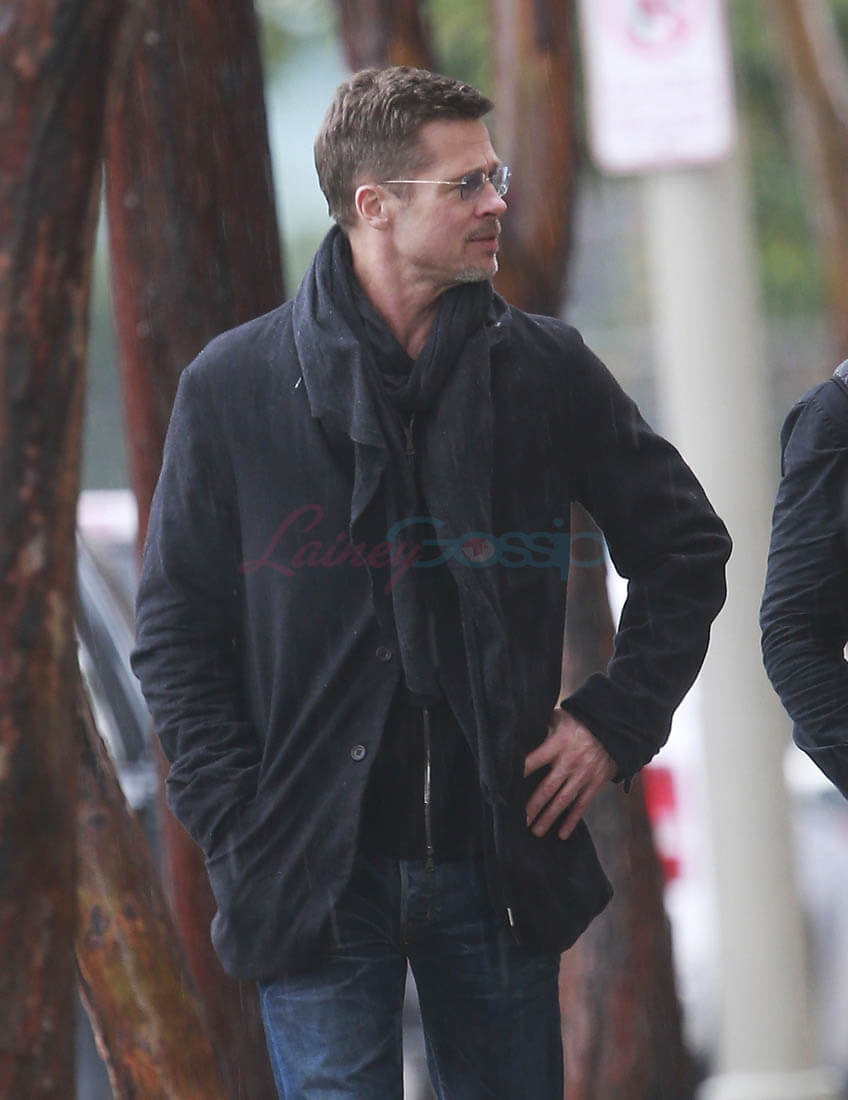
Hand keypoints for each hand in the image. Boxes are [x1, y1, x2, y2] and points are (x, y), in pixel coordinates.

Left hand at [524, 709, 616, 839]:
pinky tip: (562, 834)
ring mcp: (583, 774)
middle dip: (533, 806)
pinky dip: (572, 821)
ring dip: (548, 818)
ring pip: (563, 800)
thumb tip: (519, 733)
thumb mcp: (560, 718)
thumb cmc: (580, 721)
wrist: (615, 727)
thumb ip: (541, 727)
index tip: (504, 787)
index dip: (519, 773)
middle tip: (519, 820)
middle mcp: (570, 761)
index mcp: (558, 743)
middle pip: (547, 788)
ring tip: (535, 832)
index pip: (533, 761)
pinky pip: (582, 805)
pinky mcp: (595, 783)